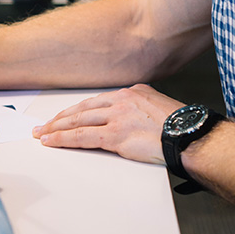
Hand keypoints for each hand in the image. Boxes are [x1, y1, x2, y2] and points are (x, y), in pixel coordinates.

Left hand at [33, 84, 183, 163]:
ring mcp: (118, 116)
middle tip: (44, 124)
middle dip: (61, 117)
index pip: (97, 101)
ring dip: (57, 128)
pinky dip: (63, 139)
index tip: (66, 115)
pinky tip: (51, 141)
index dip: (78, 109)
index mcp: (133, 92)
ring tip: (42, 133)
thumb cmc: (183, 128)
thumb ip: (141, 111)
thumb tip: (132, 121)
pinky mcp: (116, 134)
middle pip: (83, 108)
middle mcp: (122, 100)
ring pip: (78, 121)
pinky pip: (82, 136)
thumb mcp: (159, 109)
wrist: (192, 137)